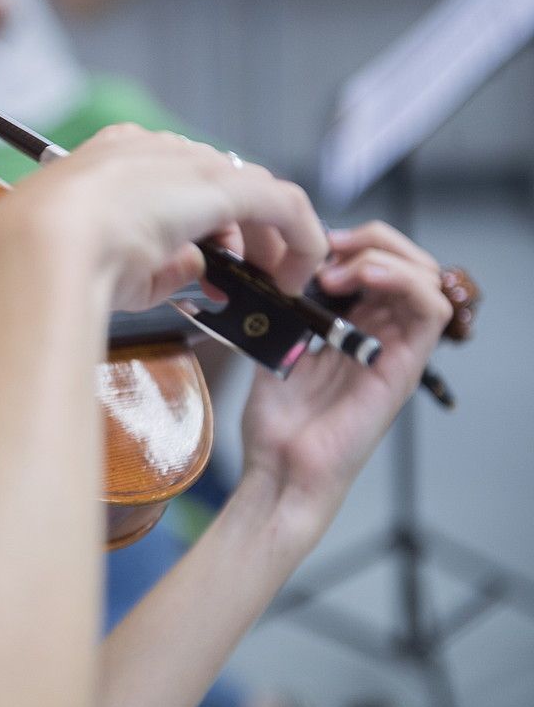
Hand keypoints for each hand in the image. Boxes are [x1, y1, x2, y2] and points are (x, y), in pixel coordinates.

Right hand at [0, 125, 328, 314]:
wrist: (42, 246)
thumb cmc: (47, 258)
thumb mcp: (107, 263)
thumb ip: (156, 263)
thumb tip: (193, 267)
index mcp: (112, 160)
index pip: (175, 182)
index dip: (199, 226)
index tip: (204, 262)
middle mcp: (153, 150)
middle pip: (218, 185)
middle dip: (237, 236)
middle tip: (242, 281)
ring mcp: (187, 164)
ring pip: (252, 194)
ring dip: (268, 240)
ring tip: (270, 284)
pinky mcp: (221, 187)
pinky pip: (282, 206)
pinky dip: (300, 239)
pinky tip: (301, 274)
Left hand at [240, 221, 452, 537]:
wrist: (279, 466)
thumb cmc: (276, 420)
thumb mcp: (273, 346)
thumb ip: (284, 310)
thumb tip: (275, 268)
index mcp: (353, 326)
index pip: (378, 264)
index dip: (354, 242)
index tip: (312, 242)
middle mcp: (381, 334)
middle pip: (409, 263)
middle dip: (373, 239)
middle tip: (330, 246)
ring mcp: (396, 350)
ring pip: (427, 279)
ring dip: (385, 257)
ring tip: (339, 269)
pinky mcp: (405, 368)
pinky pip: (432, 311)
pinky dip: (404, 281)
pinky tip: (361, 277)